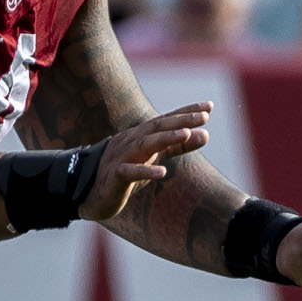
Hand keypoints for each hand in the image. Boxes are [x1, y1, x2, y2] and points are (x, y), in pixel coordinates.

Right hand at [76, 101, 212, 224]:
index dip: (186, 112)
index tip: (209, 106)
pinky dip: (144, 171)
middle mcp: (130, 142)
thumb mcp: (155, 156)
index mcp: (140, 136)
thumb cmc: (126, 172)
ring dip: (165, 138)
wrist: (91, 194)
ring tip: (186, 134)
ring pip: (143, 144)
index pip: (166, 120)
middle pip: (156, 127)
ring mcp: (120, 158)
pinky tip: (162, 174)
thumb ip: (179, 146)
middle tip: (204, 117)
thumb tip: (206, 134)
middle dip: (180, 121)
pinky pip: (128, 172)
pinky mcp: (113, 177)